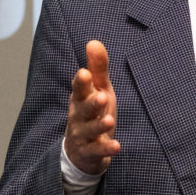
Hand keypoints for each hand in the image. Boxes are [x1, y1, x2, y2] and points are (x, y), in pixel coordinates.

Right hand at [64, 40, 119, 175]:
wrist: (82, 151)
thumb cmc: (92, 114)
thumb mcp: (98, 90)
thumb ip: (97, 69)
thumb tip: (94, 42)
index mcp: (80, 99)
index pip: (79, 89)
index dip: (81, 82)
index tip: (84, 73)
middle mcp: (79, 116)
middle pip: (83, 109)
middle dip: (91, 103)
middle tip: (101, 96)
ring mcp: (83, 135)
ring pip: (89, 130)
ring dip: (98, 126)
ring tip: (110, 121)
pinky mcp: (90, 152)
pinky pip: (97, 151)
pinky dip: (106, 149)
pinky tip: (116, 146)